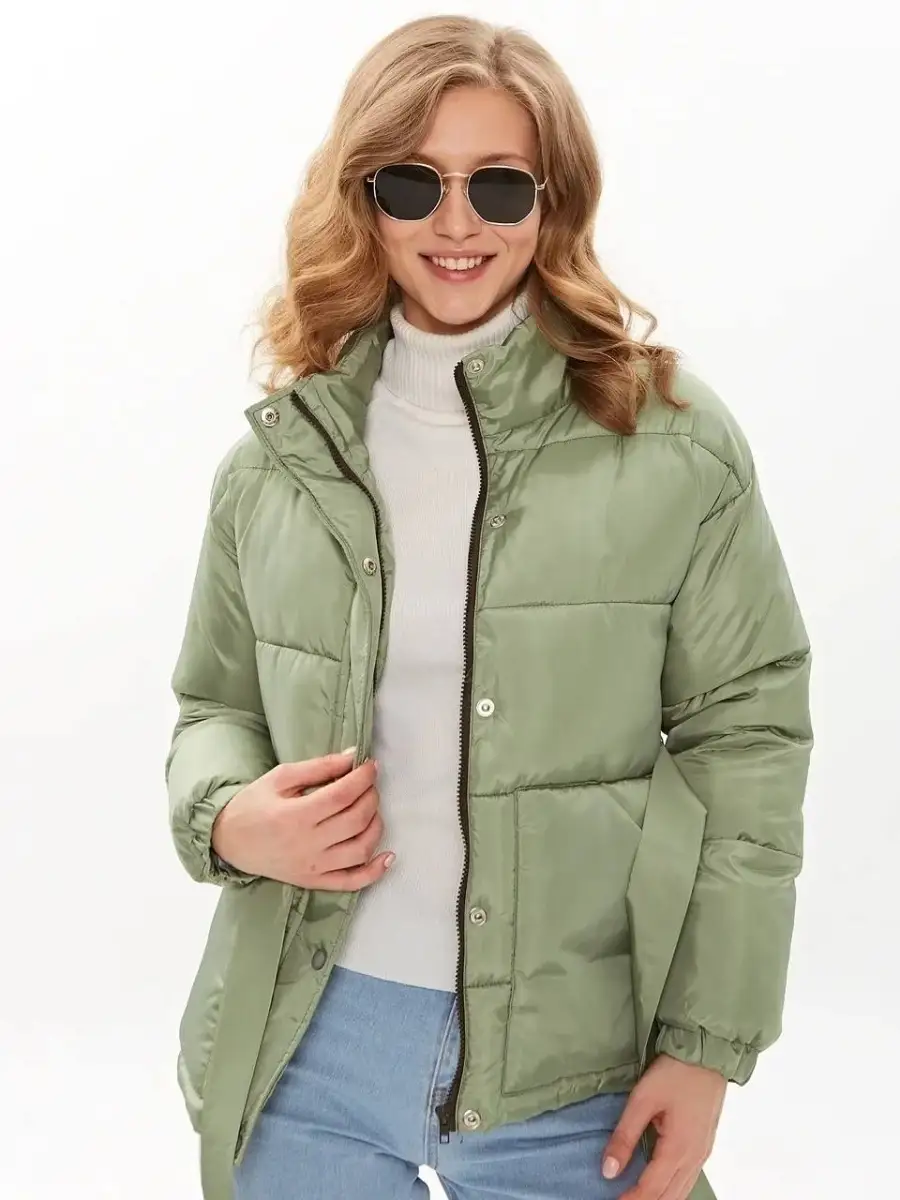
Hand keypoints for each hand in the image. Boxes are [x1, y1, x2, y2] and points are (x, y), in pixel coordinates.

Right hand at [211, 749, 394, 889]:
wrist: (229, 841)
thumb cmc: (254, 805)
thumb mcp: (280, 777)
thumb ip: (318, 767)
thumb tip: (352, 757)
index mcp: (295, 815)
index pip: (342, 795)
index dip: (363, 777)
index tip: (371, 765)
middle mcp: (307, 844)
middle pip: (355, 820)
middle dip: (371, 797)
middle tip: (369, 784)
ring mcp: (313, 867)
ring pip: (359, 850)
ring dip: (376, 826)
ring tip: (372, 809)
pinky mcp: (314, 882)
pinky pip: (351, 882)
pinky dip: (374, 872)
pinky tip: (387, 855)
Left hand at [601, 1053, 726, 1199]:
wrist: (709, 1055)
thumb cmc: (675, 1073)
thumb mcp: (642, 1099)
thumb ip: (624, 1136)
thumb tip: (608, 1170)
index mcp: (678, 1149)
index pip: (651, 1190)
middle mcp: (694, 1158)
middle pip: (669, 1197)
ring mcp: (703, 1154)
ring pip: (681, 1192)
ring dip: (660, 1199)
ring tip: (636, 1197)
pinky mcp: (705, 1146)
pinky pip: (689, 1180)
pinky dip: (672, 1190)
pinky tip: (659, 1186)